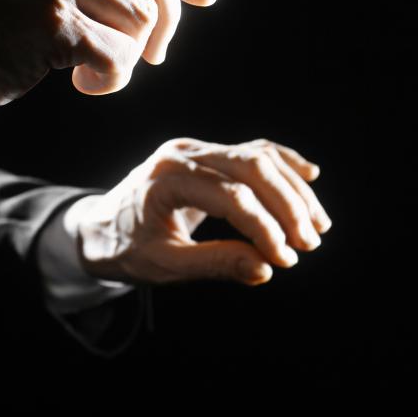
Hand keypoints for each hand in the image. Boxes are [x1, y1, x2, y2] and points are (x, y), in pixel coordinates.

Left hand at [67, 137, 332, 286]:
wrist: (99, 225)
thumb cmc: (125, 248)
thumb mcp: (164, 265)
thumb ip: (214, 264)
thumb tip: (266, 268)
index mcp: (167, 177)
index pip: (232, 196)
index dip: (265, 227)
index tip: (286, 258)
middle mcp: (184, 152)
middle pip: (251, 166)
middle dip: (288, 204)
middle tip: (311, 241)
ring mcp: (196, 148)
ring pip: (257, 156)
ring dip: (292, 188)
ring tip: (318, 224)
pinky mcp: (207, 153)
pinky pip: (252, 151)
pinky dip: (283, 163)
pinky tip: (309, 175)